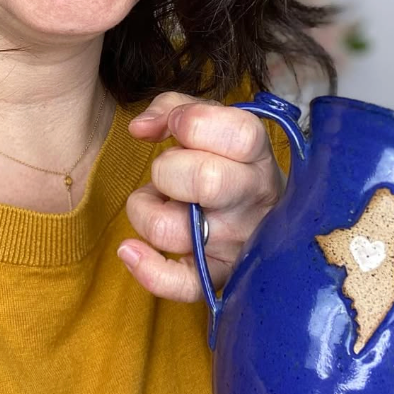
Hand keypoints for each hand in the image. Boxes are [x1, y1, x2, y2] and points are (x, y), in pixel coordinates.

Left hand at [118, 92, 284, 300]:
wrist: (262, 213)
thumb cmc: (227, 159)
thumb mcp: (211, 120)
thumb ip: (173, 108)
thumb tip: (140, 129)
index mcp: (256, 154)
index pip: (238, 133)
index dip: (192, 123)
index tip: (177, 127)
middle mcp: (253, 199)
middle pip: (206, 180)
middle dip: (167, 169)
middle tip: (169, 170)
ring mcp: (237, 242)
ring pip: (175, 230)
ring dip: (147, 210)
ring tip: (159, 202)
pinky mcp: (219, 276)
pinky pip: (182, 286)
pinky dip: (148, 270)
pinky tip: (130, 250)